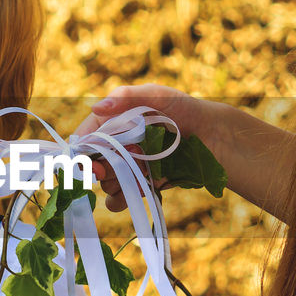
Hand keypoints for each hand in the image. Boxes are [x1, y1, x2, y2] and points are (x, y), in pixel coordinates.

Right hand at [81, 84, 205, 211]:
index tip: (90, 159)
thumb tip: (97, 107)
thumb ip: (126, 97)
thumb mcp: (156, 95)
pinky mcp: (140, 186)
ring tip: (143, 168)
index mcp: (112, 123)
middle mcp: (116, 146)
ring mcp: (127, 167)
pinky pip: (119, 200)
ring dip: (119, 181)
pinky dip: (125, 198)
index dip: (82, 151)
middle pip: (92, 165)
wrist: (213, 136)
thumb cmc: (184, 109)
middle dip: (103, 168)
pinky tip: (143, 187)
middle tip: (120, 162)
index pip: (85, 139)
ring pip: (105, 185)